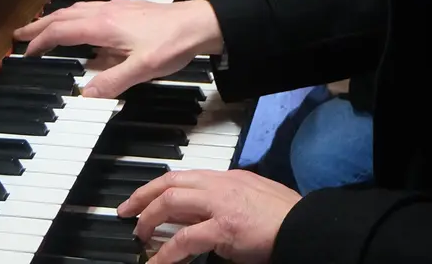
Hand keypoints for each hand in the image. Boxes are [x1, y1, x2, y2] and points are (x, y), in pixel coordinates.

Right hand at [12, 0, 222, 97]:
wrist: (200, 23)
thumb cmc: (172, 43)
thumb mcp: (142, 69)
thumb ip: (112, 82)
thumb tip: (84, 93)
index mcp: (103, 25)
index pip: (62, 31)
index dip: (41, 40)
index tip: (26, 51)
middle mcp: (105, 12)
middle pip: (63, 16)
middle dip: (40, 25)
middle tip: (20, 34)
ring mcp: (116, 8)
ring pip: (77, 10)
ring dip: (57, 19)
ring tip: (44, 28)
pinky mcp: (127, 9)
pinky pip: (92, 9)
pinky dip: (76, 16)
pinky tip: (83, 24)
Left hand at [120, 169, 301, 263]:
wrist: (303, 226)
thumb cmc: (284, 218)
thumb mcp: (251, 199)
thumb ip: (227, 203)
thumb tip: (205, 217)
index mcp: (227, 178)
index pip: (183, 176)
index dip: (157, 187)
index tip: (142, 198)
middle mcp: (220, 185)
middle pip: (170, 183)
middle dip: (143, 197)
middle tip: (127, 214)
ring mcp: (220, 204)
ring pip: (171, 203)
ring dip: (149, 221)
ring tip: (140, 238)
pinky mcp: (223, 227)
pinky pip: (184, 239)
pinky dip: (166, 253)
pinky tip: (156, 263)